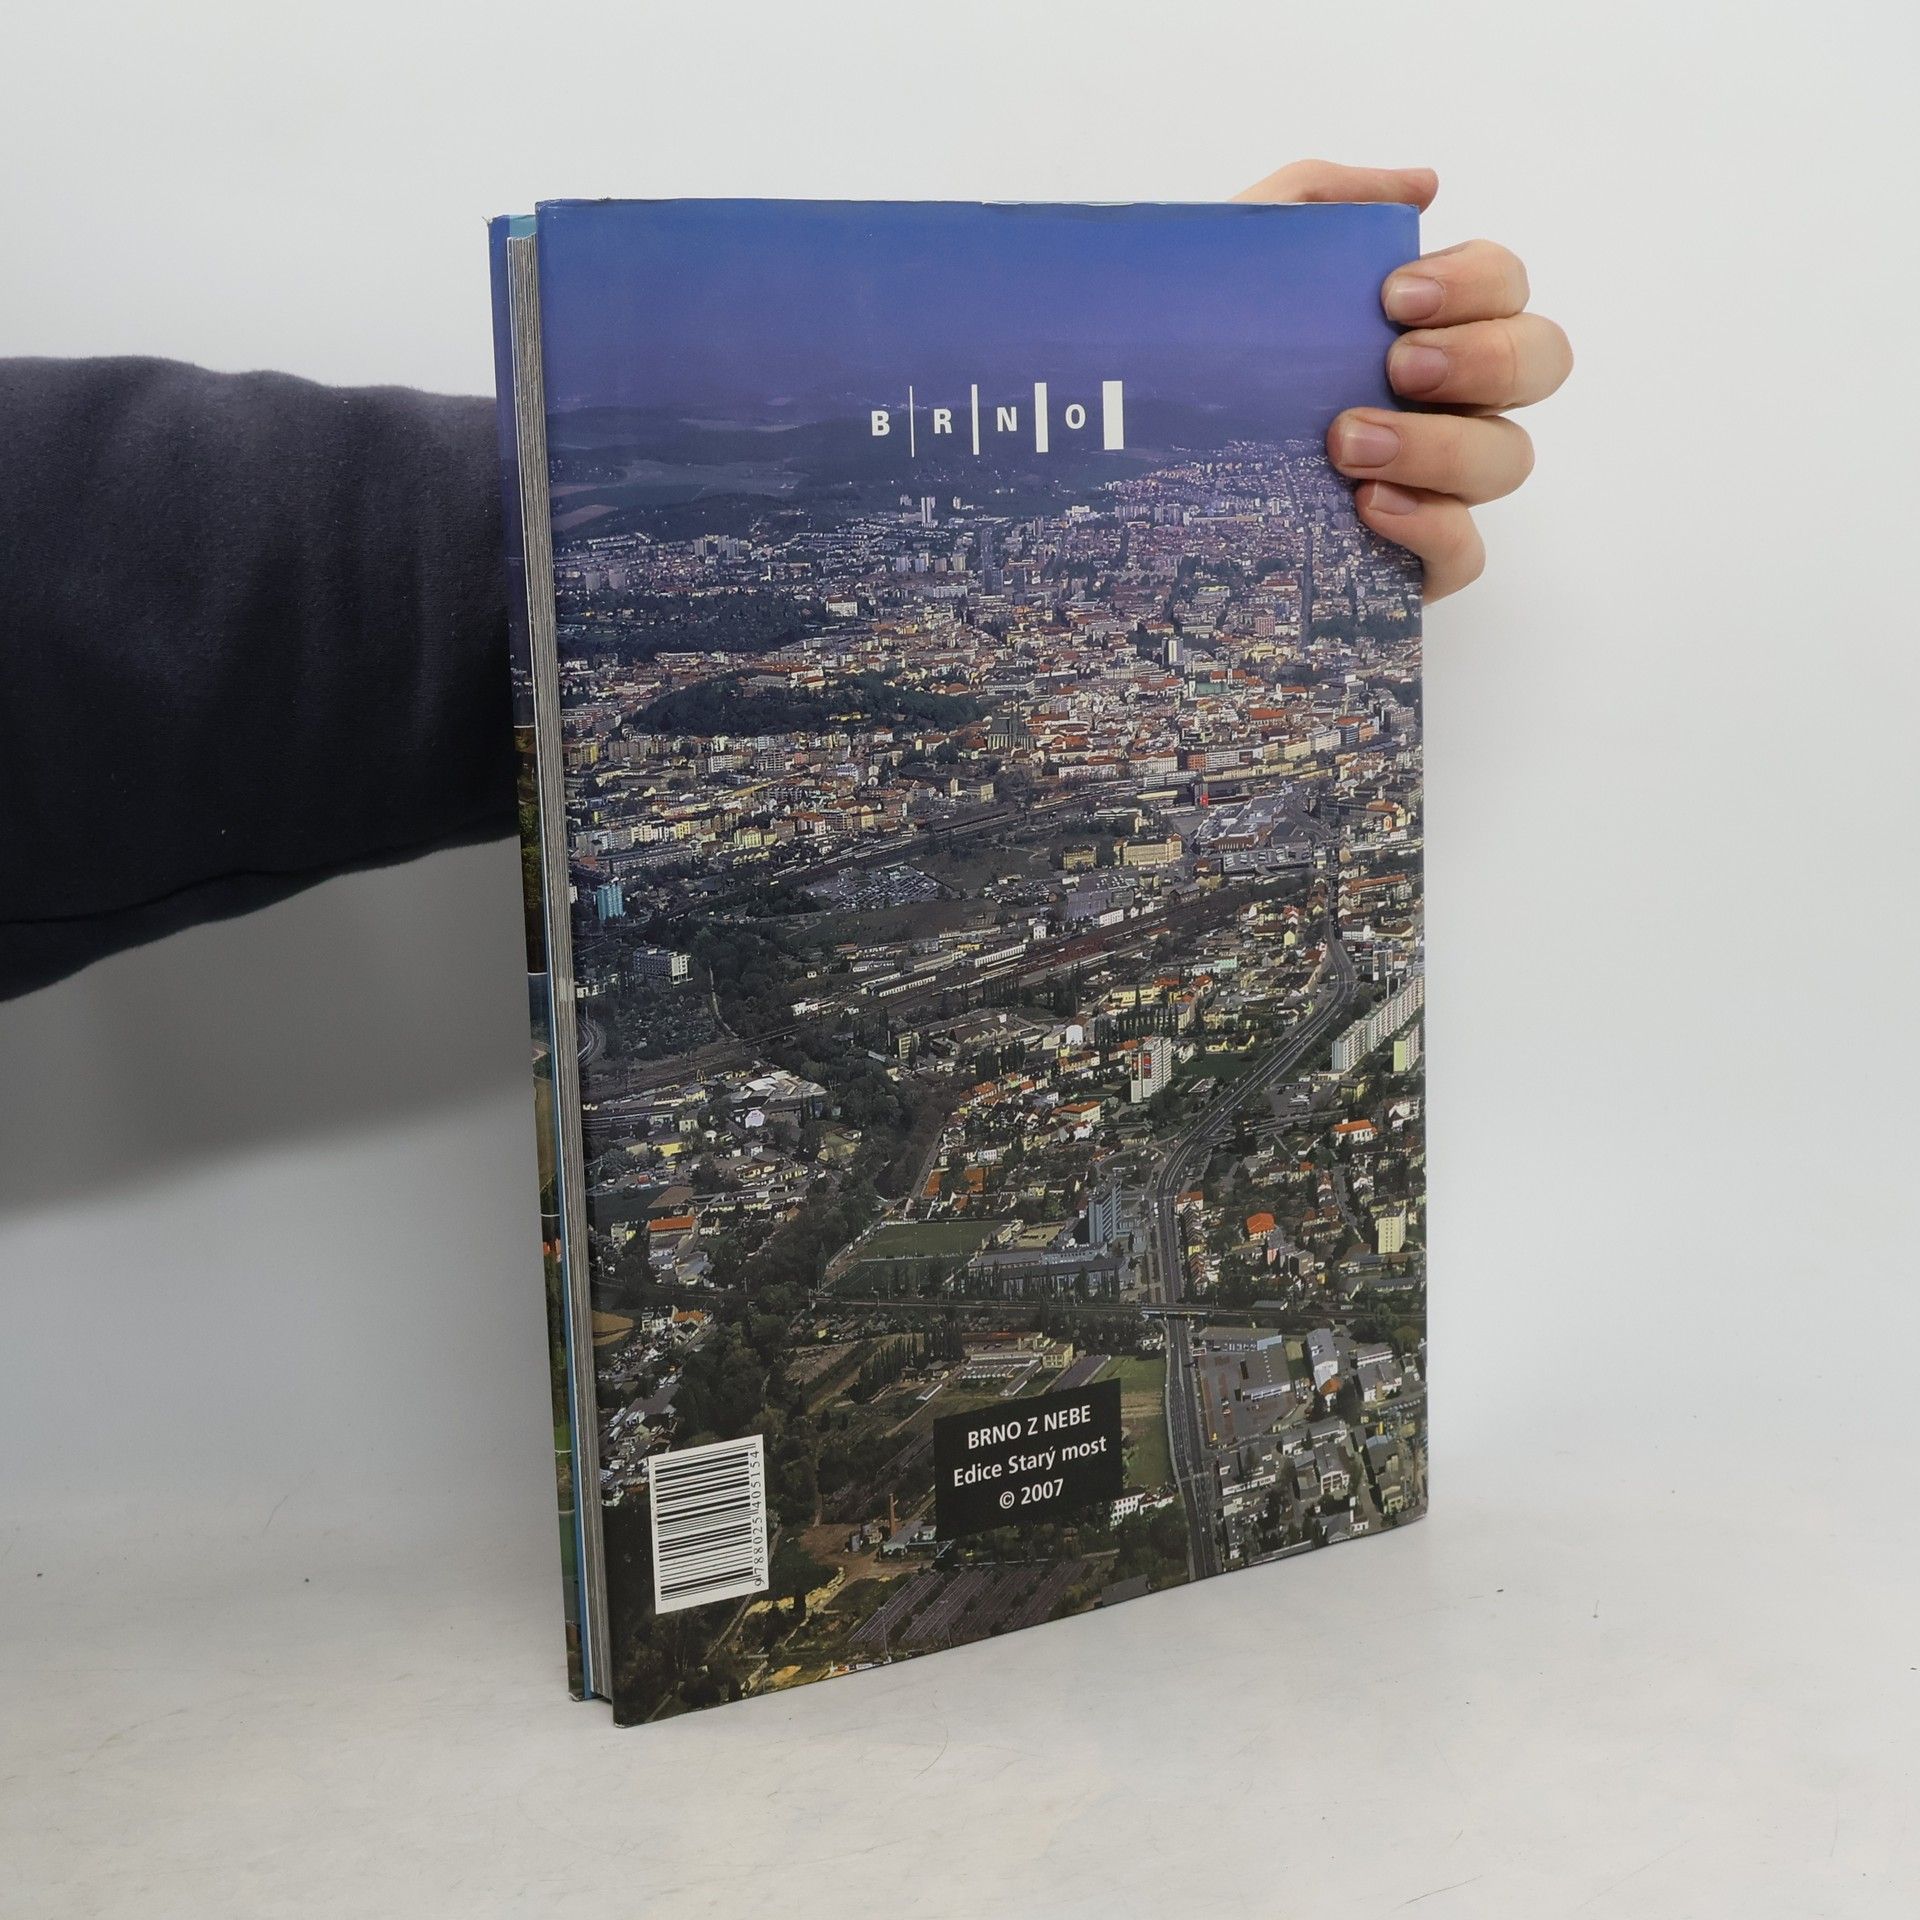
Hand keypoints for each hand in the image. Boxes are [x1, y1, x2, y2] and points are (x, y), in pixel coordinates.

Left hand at [1236, 161, 1571, 599]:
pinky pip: (1465, 553)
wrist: (1121, 453)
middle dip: (1480, 357)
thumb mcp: (1239, 256)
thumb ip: (1320, 199)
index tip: (1393, 297)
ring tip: (1348, 444)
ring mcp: (1436, 482)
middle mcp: (1448, 400)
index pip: (1505, 285)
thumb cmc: (1195, 350)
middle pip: (1538, 364)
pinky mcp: (1406, 560)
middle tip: (1397, 365)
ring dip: (1442, 444)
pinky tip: (1368, 509)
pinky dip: (1434, 528)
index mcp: (1426, 323)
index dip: (1475, 283)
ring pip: (1507, 459)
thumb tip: (1424, 187)